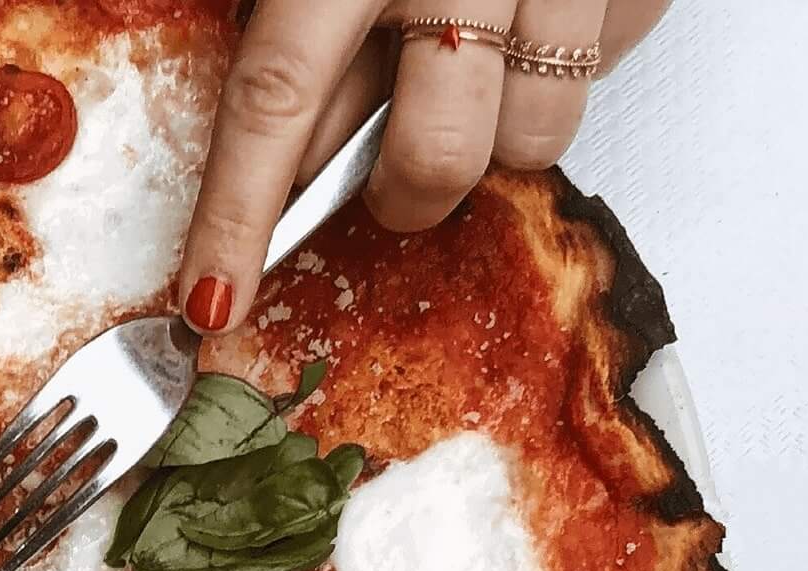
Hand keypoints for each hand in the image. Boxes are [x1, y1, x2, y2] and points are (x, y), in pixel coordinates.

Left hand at [177, 0, 670, 332]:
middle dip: (400, 201)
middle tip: (384, 183)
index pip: (275, 101)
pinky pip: (595, 78)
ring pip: (531, 142)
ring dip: (492, 141)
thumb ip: (289, 20)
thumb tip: (281, 143)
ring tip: (473, 71)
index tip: (211, 304)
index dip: (237, 218)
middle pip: (430, 155)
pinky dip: (554, 71)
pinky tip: (535, 16)